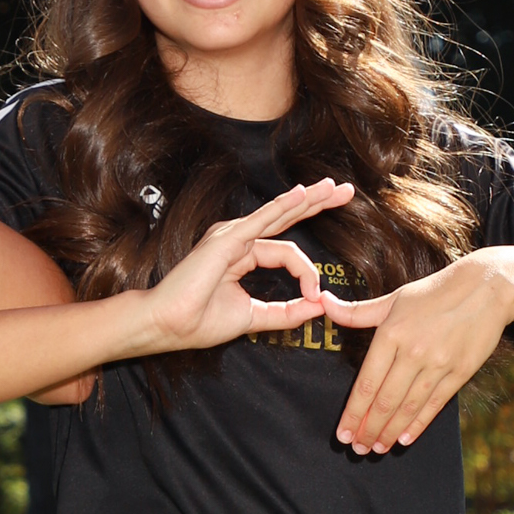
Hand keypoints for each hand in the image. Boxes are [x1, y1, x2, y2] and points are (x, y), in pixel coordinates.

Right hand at [135, 179, 355, 353]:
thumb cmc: (198, 322)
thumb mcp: (253, 317)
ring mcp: (231, 236)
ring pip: (278, 214)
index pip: (286, 252)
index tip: (316, 297)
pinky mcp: (225, 240)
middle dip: (317, 203)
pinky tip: (303, 194)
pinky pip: (260, 220)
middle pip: (286, 217)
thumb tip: (318, 307)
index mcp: (242, 255)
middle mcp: (238, 240)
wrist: (167, 326)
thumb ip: (285, 312)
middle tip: (346, 191)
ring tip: (334, 188)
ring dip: (308, 199)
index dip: (307, 272)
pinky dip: (282, 206)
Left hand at [330, 245, 513, 452]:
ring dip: (389, 432)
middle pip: (385, 402)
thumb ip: (357, 312)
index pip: (367, 383)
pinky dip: (417, 425)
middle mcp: (412, 352)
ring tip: (377, 449)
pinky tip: (404, 439)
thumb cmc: (435, 291)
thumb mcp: (394, 298)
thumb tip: (323, 304)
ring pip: (407, 408)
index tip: (343, 433)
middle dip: (368, 430)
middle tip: (357, 449)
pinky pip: (434, 405)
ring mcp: (438, 364)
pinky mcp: (460, 372)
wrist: (488, 287)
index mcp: (391, 334)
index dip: (353, 413)